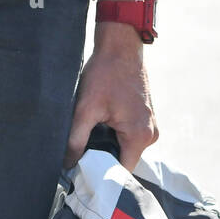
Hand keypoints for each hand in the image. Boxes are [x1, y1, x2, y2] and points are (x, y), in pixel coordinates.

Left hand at [64, 26, 157, 171]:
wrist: (120, 45)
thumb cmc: (105, 73)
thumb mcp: (86, 108)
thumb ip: (76, 139)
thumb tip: (68, 165)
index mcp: (140, 136)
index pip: (120, 171)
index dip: (100, 174)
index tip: (82, 172)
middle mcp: (151, 135)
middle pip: (123, 160)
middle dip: (102, 158)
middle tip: (80, 153)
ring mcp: (150, 125)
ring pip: (125, 147)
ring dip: (108, 144)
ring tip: (90, 135)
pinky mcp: (145, 116)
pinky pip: (129, 135)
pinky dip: (114, 134)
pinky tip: (100, 123)